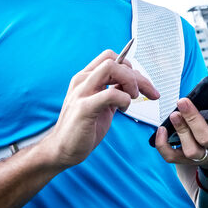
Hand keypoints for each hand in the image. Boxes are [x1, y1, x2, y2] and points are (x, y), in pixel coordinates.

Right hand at [41, 48, 159, 169]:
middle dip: (137, 76)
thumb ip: (115, 91)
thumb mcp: (102, 105)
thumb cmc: (82, 128)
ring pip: (111, 68)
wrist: (62, 149)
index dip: (130, 66)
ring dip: (131, 81)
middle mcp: (82, 81)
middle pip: (114, 61)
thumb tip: (134, 82)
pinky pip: (111, 93)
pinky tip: (123, 109)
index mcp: (86, 78)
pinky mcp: (84, 108)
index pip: (110, 57)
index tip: (142, 83)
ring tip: (132, 98)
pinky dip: (124, 99)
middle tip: (145, 93)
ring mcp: (81, 93)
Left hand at [153, 89, 207, 169]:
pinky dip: (163, 145)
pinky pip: (172, 157)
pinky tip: (162, 129)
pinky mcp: (186, 160)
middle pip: (206, 138)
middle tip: (183, 101)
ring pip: (190, 149)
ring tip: (174, 114)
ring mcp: (202, 155)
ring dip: (181, 131)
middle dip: (193, 119)